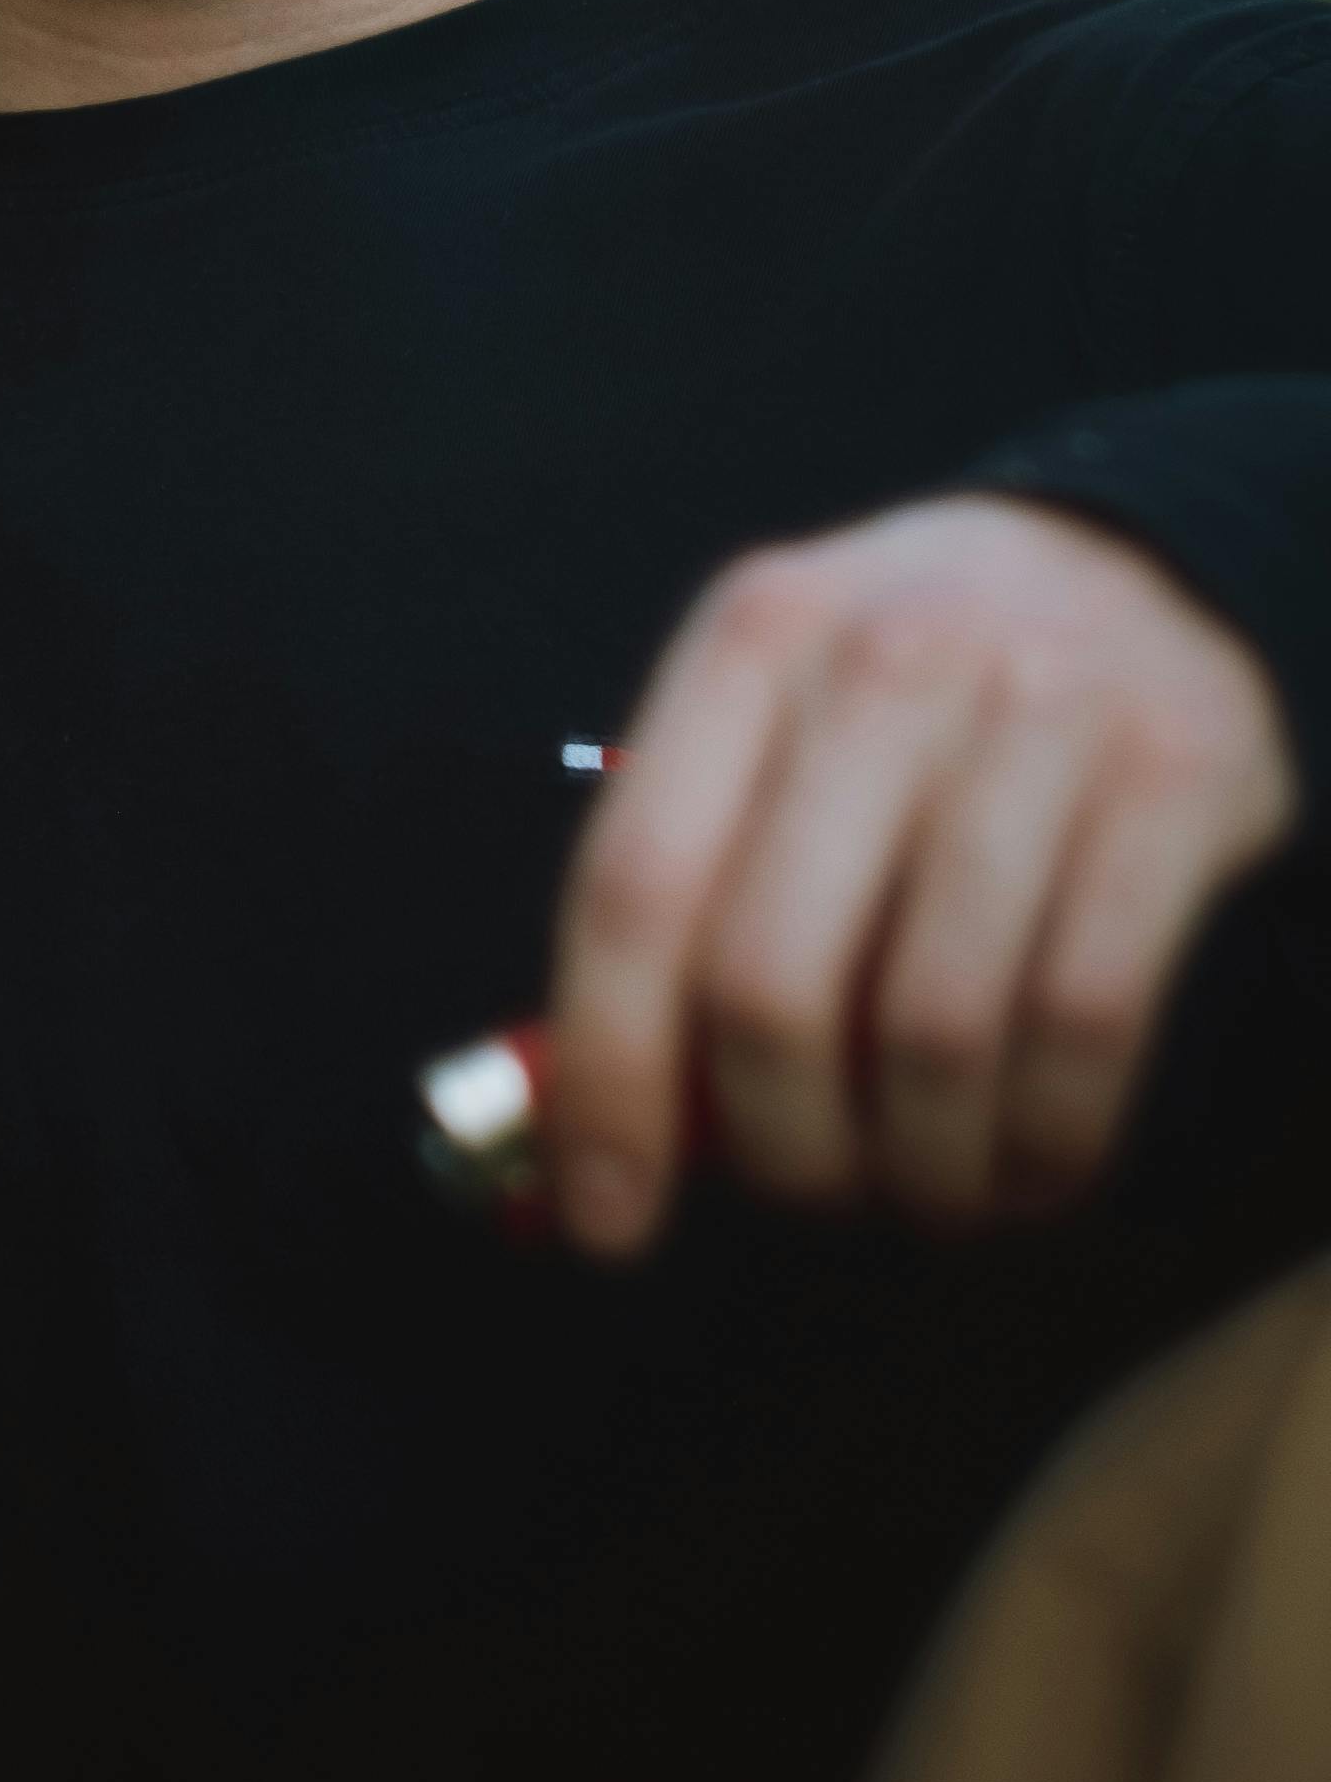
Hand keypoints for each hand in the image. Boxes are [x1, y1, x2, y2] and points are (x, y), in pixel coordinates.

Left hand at [545, 496, 1298, 1255]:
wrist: (1144, 565)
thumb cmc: (919, 686)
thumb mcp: (781, 710)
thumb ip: (691, 883)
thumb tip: (606, 1122)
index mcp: (749, 641)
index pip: (632, 888)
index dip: (608, 1078)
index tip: (611, 1216)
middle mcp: (883, 663)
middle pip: (773, 981)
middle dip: (779, 1145)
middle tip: (808, 1187)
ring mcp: (1039, 715)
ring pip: (933, 1028)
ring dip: (922, 1166)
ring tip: (929, 1188)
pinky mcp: (1176, 780)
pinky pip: (1084, 1021)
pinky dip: (1046, 1140)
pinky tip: (1030, 1161)